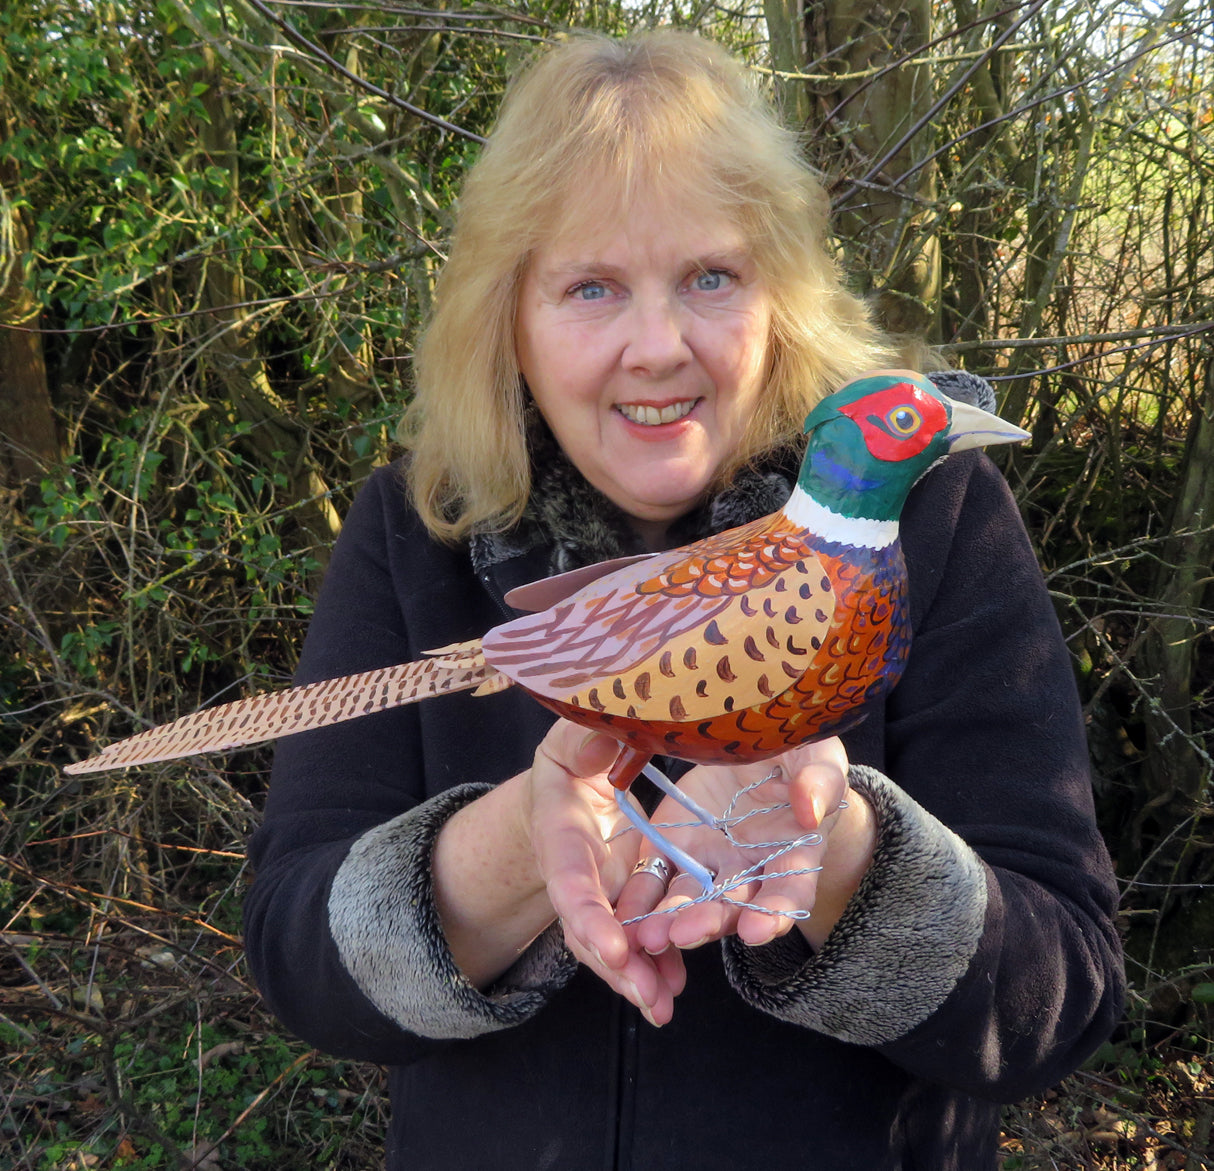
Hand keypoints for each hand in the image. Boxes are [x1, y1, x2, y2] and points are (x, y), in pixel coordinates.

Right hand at [524, 721, 685, 1024]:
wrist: (574, 776)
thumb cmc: (574, 751)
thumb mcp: (573, 736)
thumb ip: (583, 738)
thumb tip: (598, 745)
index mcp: (560, 833)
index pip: (571, 880)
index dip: (588, 914)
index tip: (613, 947)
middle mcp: (576, 872)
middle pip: (589, 927)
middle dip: (616, 964)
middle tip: (647, 996)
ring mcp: (602, 889)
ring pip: (613, 942)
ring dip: (636, 976)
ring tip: (662, 1007)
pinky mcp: (628, 893)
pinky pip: (637, 934)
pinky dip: (655, 962)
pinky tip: (674, 987)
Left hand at [615, 738, 867, 956]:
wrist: (754, 746)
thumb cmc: (798, 752)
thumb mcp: (815, 754)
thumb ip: (818, 779)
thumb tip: (811, 810)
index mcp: (795, 852)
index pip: (790, 890)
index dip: (775, 913)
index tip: (755, 931)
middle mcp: (751, 867)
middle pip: (732, 904)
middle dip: (709, 922)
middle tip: (683, 934)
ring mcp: (710, 861)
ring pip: (691, 899)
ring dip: (670, 920)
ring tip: (649, 934)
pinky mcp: (673, 847)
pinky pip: (655, 877)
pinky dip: (640, 900)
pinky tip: (624, 915)